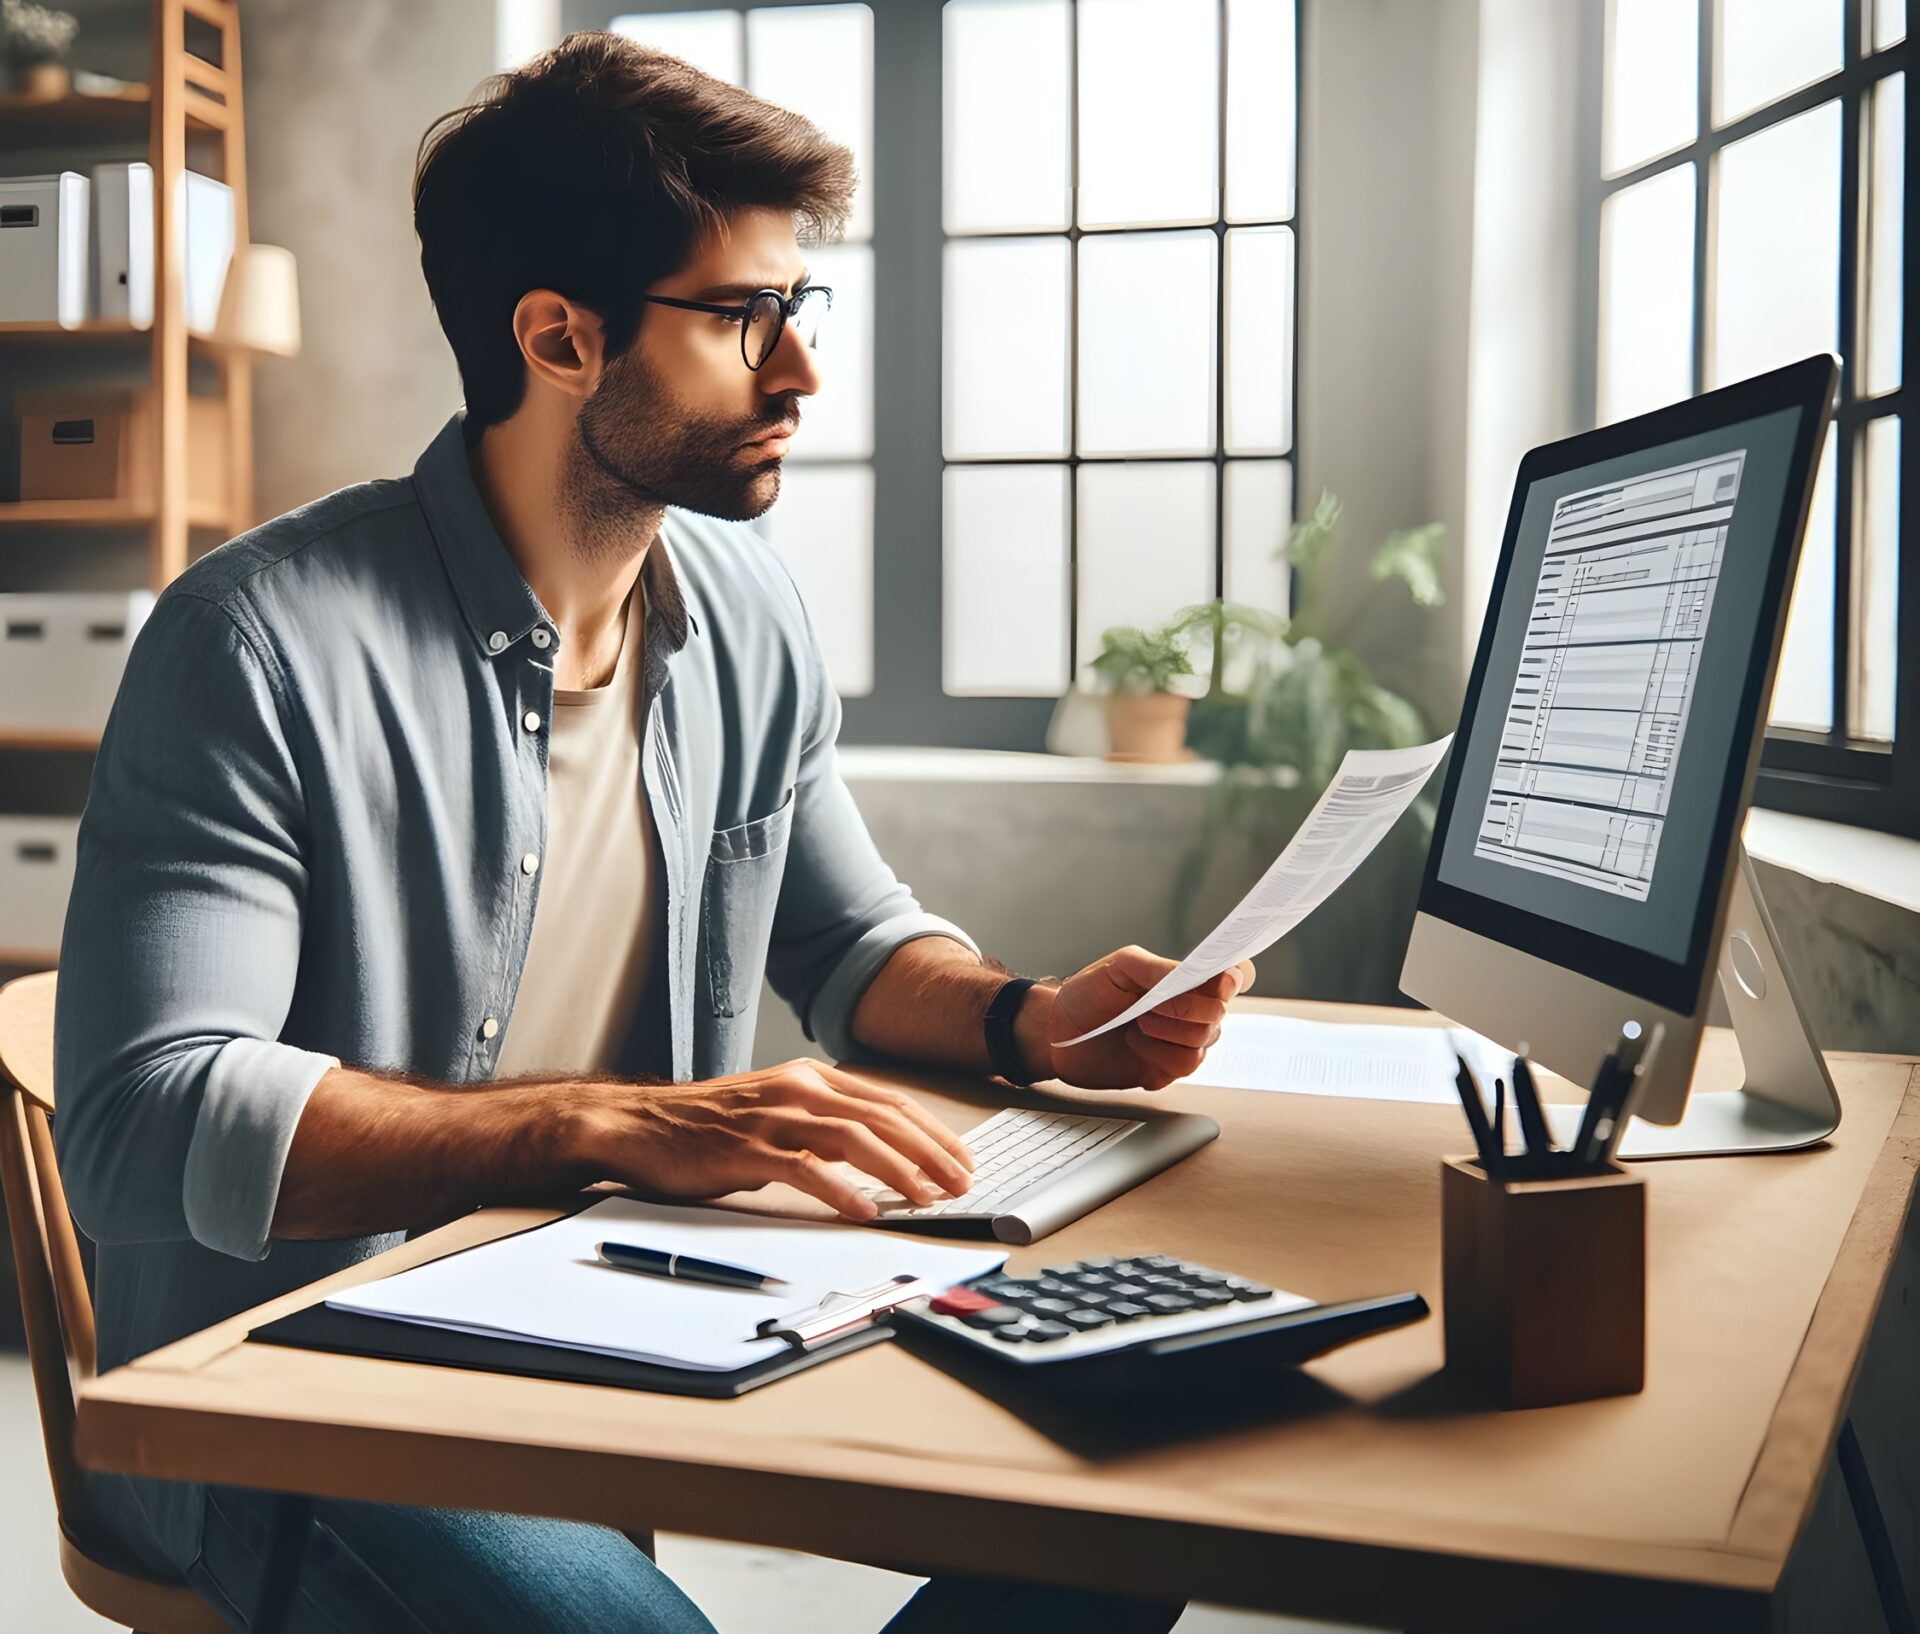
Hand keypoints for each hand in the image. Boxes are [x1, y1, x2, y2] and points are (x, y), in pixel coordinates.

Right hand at [573, 1061, 974, 1221]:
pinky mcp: (744, 1150)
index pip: (889, 1102)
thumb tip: (877, 1162)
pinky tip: (864, 1212)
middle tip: (963, 1184)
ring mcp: (771, 1118)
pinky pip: (803, 1169)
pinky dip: (839, 1191)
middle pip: (883, 1117)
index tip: (962, 1160)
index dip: (932, 1131)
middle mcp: (798, 1090)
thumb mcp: (776, 1114)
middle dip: (931, 1151)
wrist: (639, 1125)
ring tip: (927, 1198)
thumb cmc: (709, 1128)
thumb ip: (822, 1129)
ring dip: (898, 1170)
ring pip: (853, 1138)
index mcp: (810, 1079)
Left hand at [1021, 946, 1254, 1091]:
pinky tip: (1136, 1044)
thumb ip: (1160, 969)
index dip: (1237, 977)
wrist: (1058, 1033)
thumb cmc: (1088, 994)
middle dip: (1185, 1009)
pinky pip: (1185, 1065)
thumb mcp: (1121, 966)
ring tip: (1136, 1025)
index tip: (1221, 982)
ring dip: (1167, 1032)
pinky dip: (1158, 1053)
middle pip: (1220, 1012)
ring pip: (1205, 1041)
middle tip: (1148, 1007)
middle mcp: (1192, 1010)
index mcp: (1186, 979)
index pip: (1235, 974)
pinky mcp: (1169, 1069)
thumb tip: (1195, 977)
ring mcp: (1182, 1041)